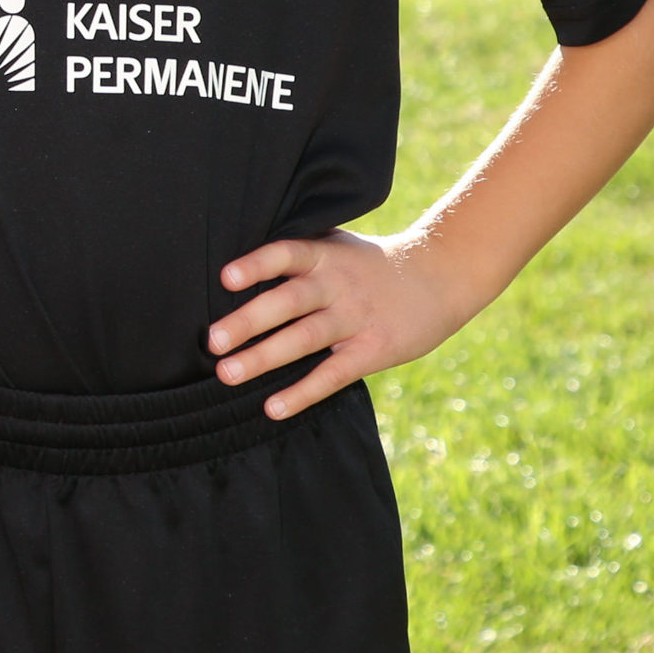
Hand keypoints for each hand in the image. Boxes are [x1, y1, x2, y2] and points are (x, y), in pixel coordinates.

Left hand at [206, 229, 474, 418]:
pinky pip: (332, 375)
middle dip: (249, 321)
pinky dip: (302, 392)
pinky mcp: (372, 350)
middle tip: (213, 341)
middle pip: (289, 302)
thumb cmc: (369, 263)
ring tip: (227, 374)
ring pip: (304, 340)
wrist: (440, 276)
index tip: (226, 278)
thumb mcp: (336, 245)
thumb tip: (234, 260)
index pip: (285, 254)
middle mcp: (336, 285)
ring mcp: (355, 318)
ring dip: (264, 358)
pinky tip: (273, 407)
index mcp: (323, 255)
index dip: (257, 265)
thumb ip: (296, 254)